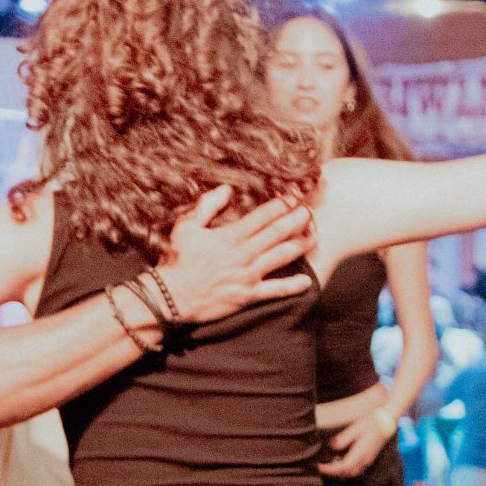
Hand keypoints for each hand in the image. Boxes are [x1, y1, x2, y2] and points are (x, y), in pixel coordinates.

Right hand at [155, 188, 315, 321]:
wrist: (171, 296)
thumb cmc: (177, 260)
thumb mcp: (186, 227)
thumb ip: (207, 206)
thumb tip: (226, 189)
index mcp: (230, 236)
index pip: (262, 216)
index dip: (280, 205)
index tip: (293, 197)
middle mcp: (243, 254)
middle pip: (278, 232)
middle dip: (297, 220)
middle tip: (310, 212)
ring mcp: (247, 275)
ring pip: (281, 256)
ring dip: (300, 245)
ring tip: (314, 237)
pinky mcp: (247, 295)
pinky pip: (275, 290)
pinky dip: (292, 286)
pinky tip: (307, 281)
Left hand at [320, 411, 391, 477]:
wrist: (386, 422)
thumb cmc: (370, 423)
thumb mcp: (355, 427)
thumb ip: (344, 438)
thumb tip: (333, 446)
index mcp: (361, 453)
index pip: (343, 466)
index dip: (330, 469)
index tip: (319, 467)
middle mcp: (365, 460)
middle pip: (347, 473)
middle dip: (333, 472)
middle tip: (320, 467)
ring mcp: (368, 460)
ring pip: (352, 473)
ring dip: (340, 472)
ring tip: (328, 465)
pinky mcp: (369, 458)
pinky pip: (356, 469)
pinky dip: (346, 469)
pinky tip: (339, 462)